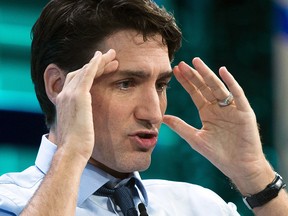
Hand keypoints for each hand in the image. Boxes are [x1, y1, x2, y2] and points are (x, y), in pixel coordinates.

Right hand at [54, 49, 117, 160]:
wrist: (71, 152)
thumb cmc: (77, 145)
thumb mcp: (78, 128)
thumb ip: (80, 119)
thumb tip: (86, 121)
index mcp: (64, 103)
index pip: (77, 82)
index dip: (90, 73)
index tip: (104, 69)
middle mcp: (64, 95)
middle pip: (81, 73)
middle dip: (96, 64)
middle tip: (110, 59)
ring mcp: (70, 94)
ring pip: (86, 71)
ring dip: (99, 61)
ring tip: (112, 56)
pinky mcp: (78, 96)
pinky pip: (88, 74)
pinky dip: (95, 64)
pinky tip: (103, 57)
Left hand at [163, 57, 273, 193]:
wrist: (238, 167)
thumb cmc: (218, 154)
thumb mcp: (195, 138)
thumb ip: (180, 126)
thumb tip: (162, 117)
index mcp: (207, 112)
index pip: (195, 93)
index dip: (186, 82)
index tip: (175, 71)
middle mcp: (218, 107)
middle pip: (204, 87)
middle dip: (194, 75)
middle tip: (183, 64)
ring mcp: (231, 108)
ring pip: (218, 87)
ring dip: (208, 74)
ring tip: (197, 62)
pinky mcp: (244, 112)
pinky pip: (237, 95)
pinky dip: (231, 83)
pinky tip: (222, 72)